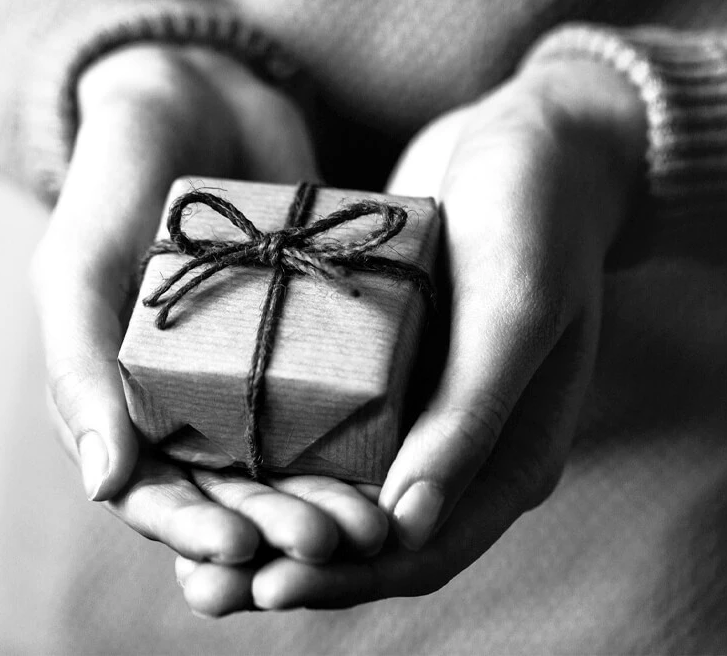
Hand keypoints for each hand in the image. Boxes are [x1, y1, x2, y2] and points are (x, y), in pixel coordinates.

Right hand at [32, 45, 386, 584]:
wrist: (197, 92)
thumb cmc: (115, 177)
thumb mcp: (79, 267)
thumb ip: (78, 367)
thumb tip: (103, 486)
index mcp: (122, 402)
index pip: (155, 493)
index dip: (192, 529)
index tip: (238, 548)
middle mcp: (192, 403)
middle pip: (234, 493)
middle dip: (275, 524)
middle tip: (328, 539)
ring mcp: (256, 375)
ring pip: (294, 464)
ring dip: (326, 500)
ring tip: (371, 523)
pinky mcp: (317, 342)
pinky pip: (342, 401)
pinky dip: (366, 437)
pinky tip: (403, 458)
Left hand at [175, 59, 647, 610]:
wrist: (532, 137)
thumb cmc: (537, 216)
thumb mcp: (511, 307)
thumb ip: (471, 414)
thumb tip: (409, 524)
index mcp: (511, 457)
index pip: (425, 549)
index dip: (347, 579)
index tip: (269, 588)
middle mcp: (461, 450)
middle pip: (368, 539)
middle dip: (290, 567)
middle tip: (206, 588)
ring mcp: (418, 413)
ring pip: (337, 494)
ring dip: (270, 523)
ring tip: (189, 550)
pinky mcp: (381, 372)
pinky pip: (324, 430)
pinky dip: (274, 455)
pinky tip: (207, 459)